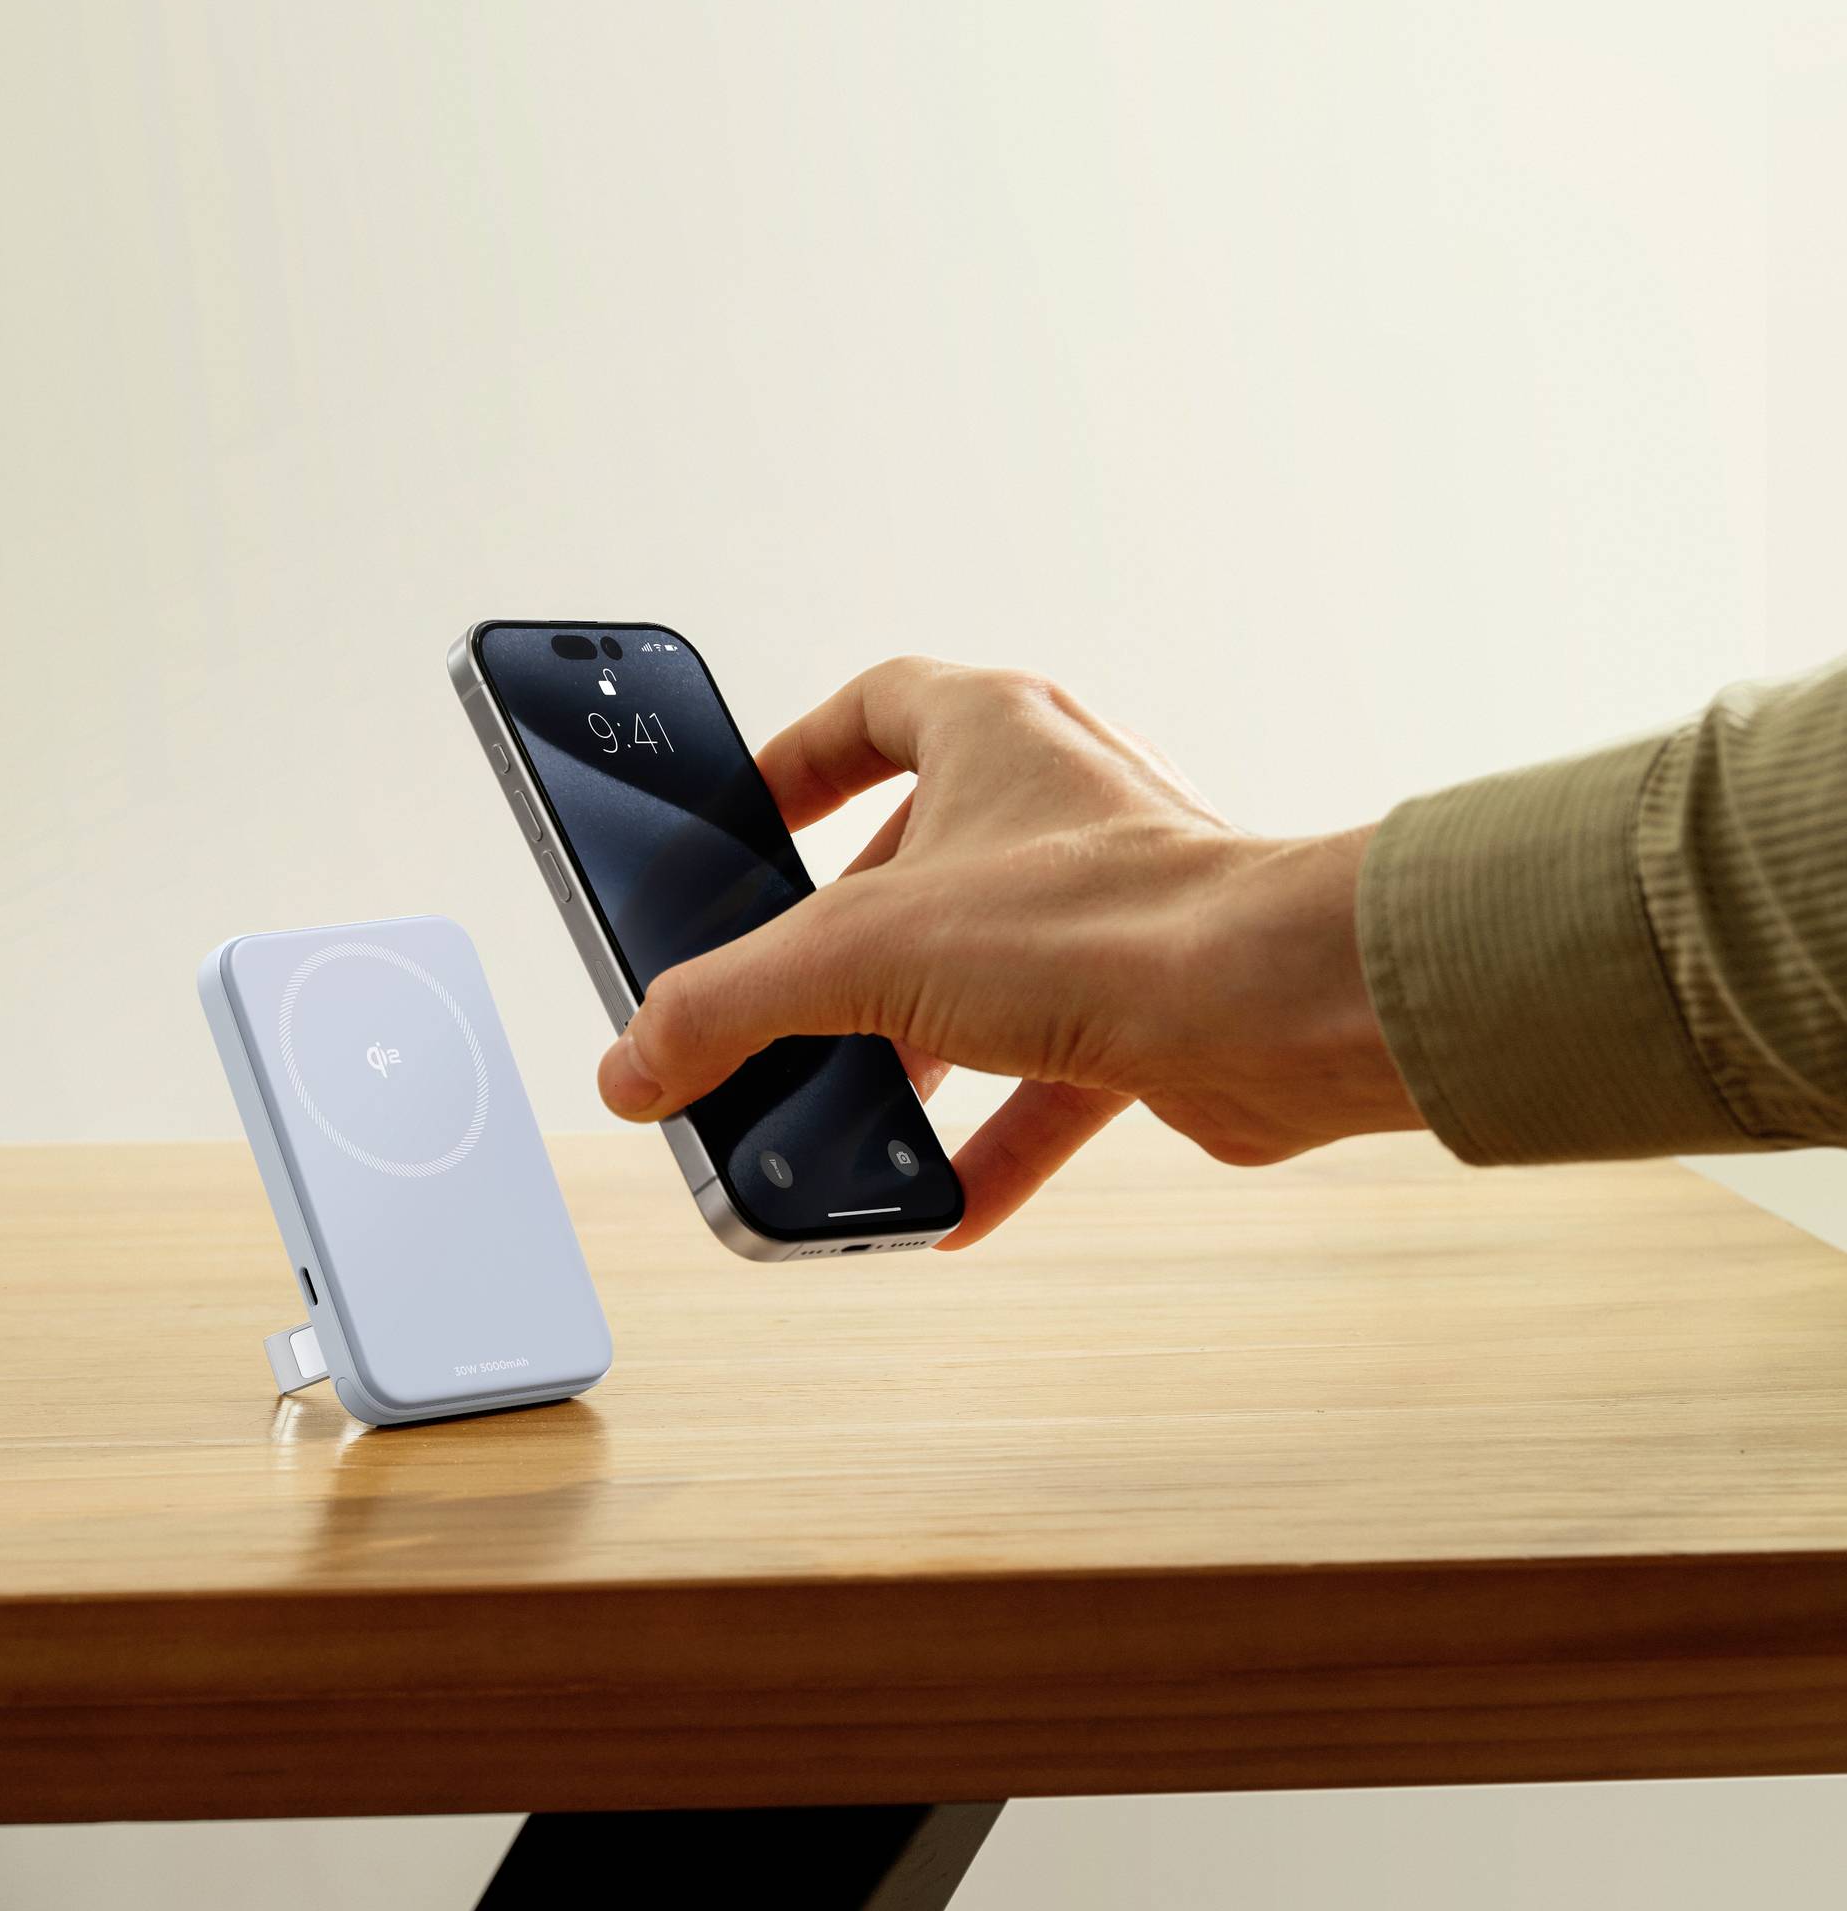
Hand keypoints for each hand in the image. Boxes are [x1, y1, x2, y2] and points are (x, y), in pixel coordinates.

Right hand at [594, 658, 1423, 1244]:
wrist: (1273, 1009)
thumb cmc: (1100, 920)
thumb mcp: (854, 955)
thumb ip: (725, 1007)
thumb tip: (637, 1066)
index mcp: (993, 729)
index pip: (874, 709)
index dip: (800, 759)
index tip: (749, 815)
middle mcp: (1060, 803)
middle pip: (919, 858)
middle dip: (841, 942)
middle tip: (777, 995)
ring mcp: (1113, 907)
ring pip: (983, 972)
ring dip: (911, 1046)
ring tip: (845, 1107)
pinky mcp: (1156, 1008)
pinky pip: (1052, 1075)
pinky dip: (991, 1140)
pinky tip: (938, 1202)